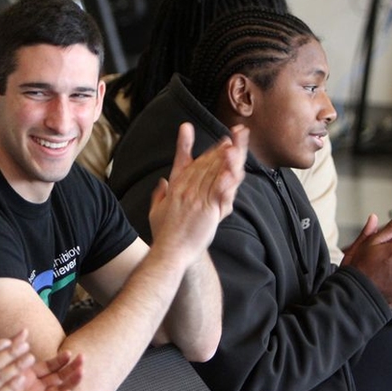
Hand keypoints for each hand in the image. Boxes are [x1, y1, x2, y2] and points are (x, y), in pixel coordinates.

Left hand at [0, 351, 83, 390]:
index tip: (70, 351)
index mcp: (32, 375)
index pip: (52, 366)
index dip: (61, 360)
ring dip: (72, 383)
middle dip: (72, 368)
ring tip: (81, 373)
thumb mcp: (4, 364)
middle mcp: (38, 387)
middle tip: (83, 359)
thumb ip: (15, 348)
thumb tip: (24, 329)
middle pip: (60, 377)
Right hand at [148, 123, 247, 258]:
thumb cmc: (163, 234)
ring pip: (213, 174)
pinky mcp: (207, 211)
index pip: (193, 164)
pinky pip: (219, 191)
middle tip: (234, 139)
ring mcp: (196, 199)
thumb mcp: (155, 210)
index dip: (209, 152)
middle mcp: (186, 190)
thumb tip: (162, 182)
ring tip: (236, 146)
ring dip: (225, 159)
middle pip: (206, 165)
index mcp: (175, 188)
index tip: (221, 143)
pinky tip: (233, 169)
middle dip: (220, 150)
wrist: (169, 252)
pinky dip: (226, 179)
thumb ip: (159, 194)